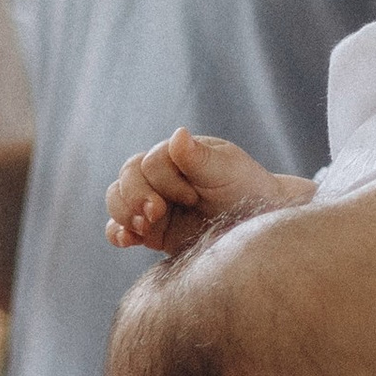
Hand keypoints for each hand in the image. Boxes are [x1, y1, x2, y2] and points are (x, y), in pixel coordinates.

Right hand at [107, 127, 308, 254]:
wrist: (258, 225)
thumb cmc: (247, 189)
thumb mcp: (227, 170)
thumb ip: (199, 157)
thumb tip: (178, 134)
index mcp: (177, 154)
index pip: (149, 163)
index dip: (164, 180)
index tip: (193, 196)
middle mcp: (160, 177)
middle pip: (126, 178)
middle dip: (135, 197)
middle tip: (156, 213)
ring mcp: (153, 203)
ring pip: (117, 201)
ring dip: (123, 213)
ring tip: (143, 228)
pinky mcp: (152, 231)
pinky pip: (120, 229)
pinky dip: (117, 233)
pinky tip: (127, 241)